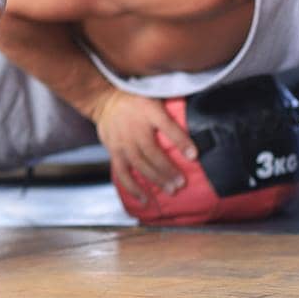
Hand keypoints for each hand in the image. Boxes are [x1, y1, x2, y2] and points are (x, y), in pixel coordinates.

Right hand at [90, 88, 197, 203]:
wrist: (104, 100)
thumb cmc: (135, 100)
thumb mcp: (154, 99)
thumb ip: (170, 113)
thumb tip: (192, 128)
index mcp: (148, 111)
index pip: (167, 126)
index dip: (181, 141)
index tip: (194, 155)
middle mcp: (134, 128)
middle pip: (153, 152)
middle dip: (168, 169)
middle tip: (182, 182)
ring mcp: (123, 142)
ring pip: (140, 164)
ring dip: (156, 178)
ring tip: (171, 190)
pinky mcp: (114, 151)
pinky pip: (122, 172)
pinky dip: (133, 186)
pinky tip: (144, 198)